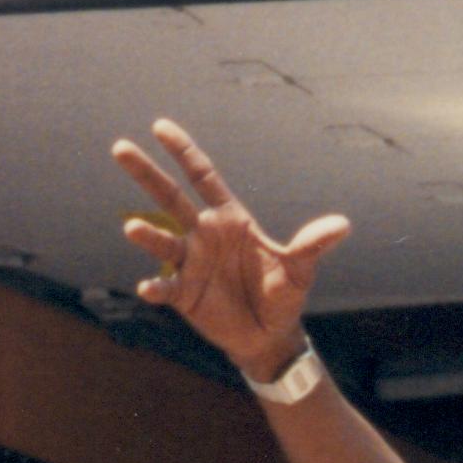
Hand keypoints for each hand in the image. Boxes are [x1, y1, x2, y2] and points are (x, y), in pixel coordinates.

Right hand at [110, 118, 349, 377]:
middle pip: (170, 197)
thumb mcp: (299, 269)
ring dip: (147, 234)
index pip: (202, 176)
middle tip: (119, 148)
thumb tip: (342, 226)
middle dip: (146, 173)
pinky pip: (166, 286)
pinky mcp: (184, 294)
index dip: (183, 151)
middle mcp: (203, 234)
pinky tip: (148, 287)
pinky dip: (156, 286)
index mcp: (229, 219)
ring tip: (133, 227)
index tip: (160, 126)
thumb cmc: (282, 295)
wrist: (270, 335)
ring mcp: (190, 263)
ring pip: (163, 240)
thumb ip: (312, 245)